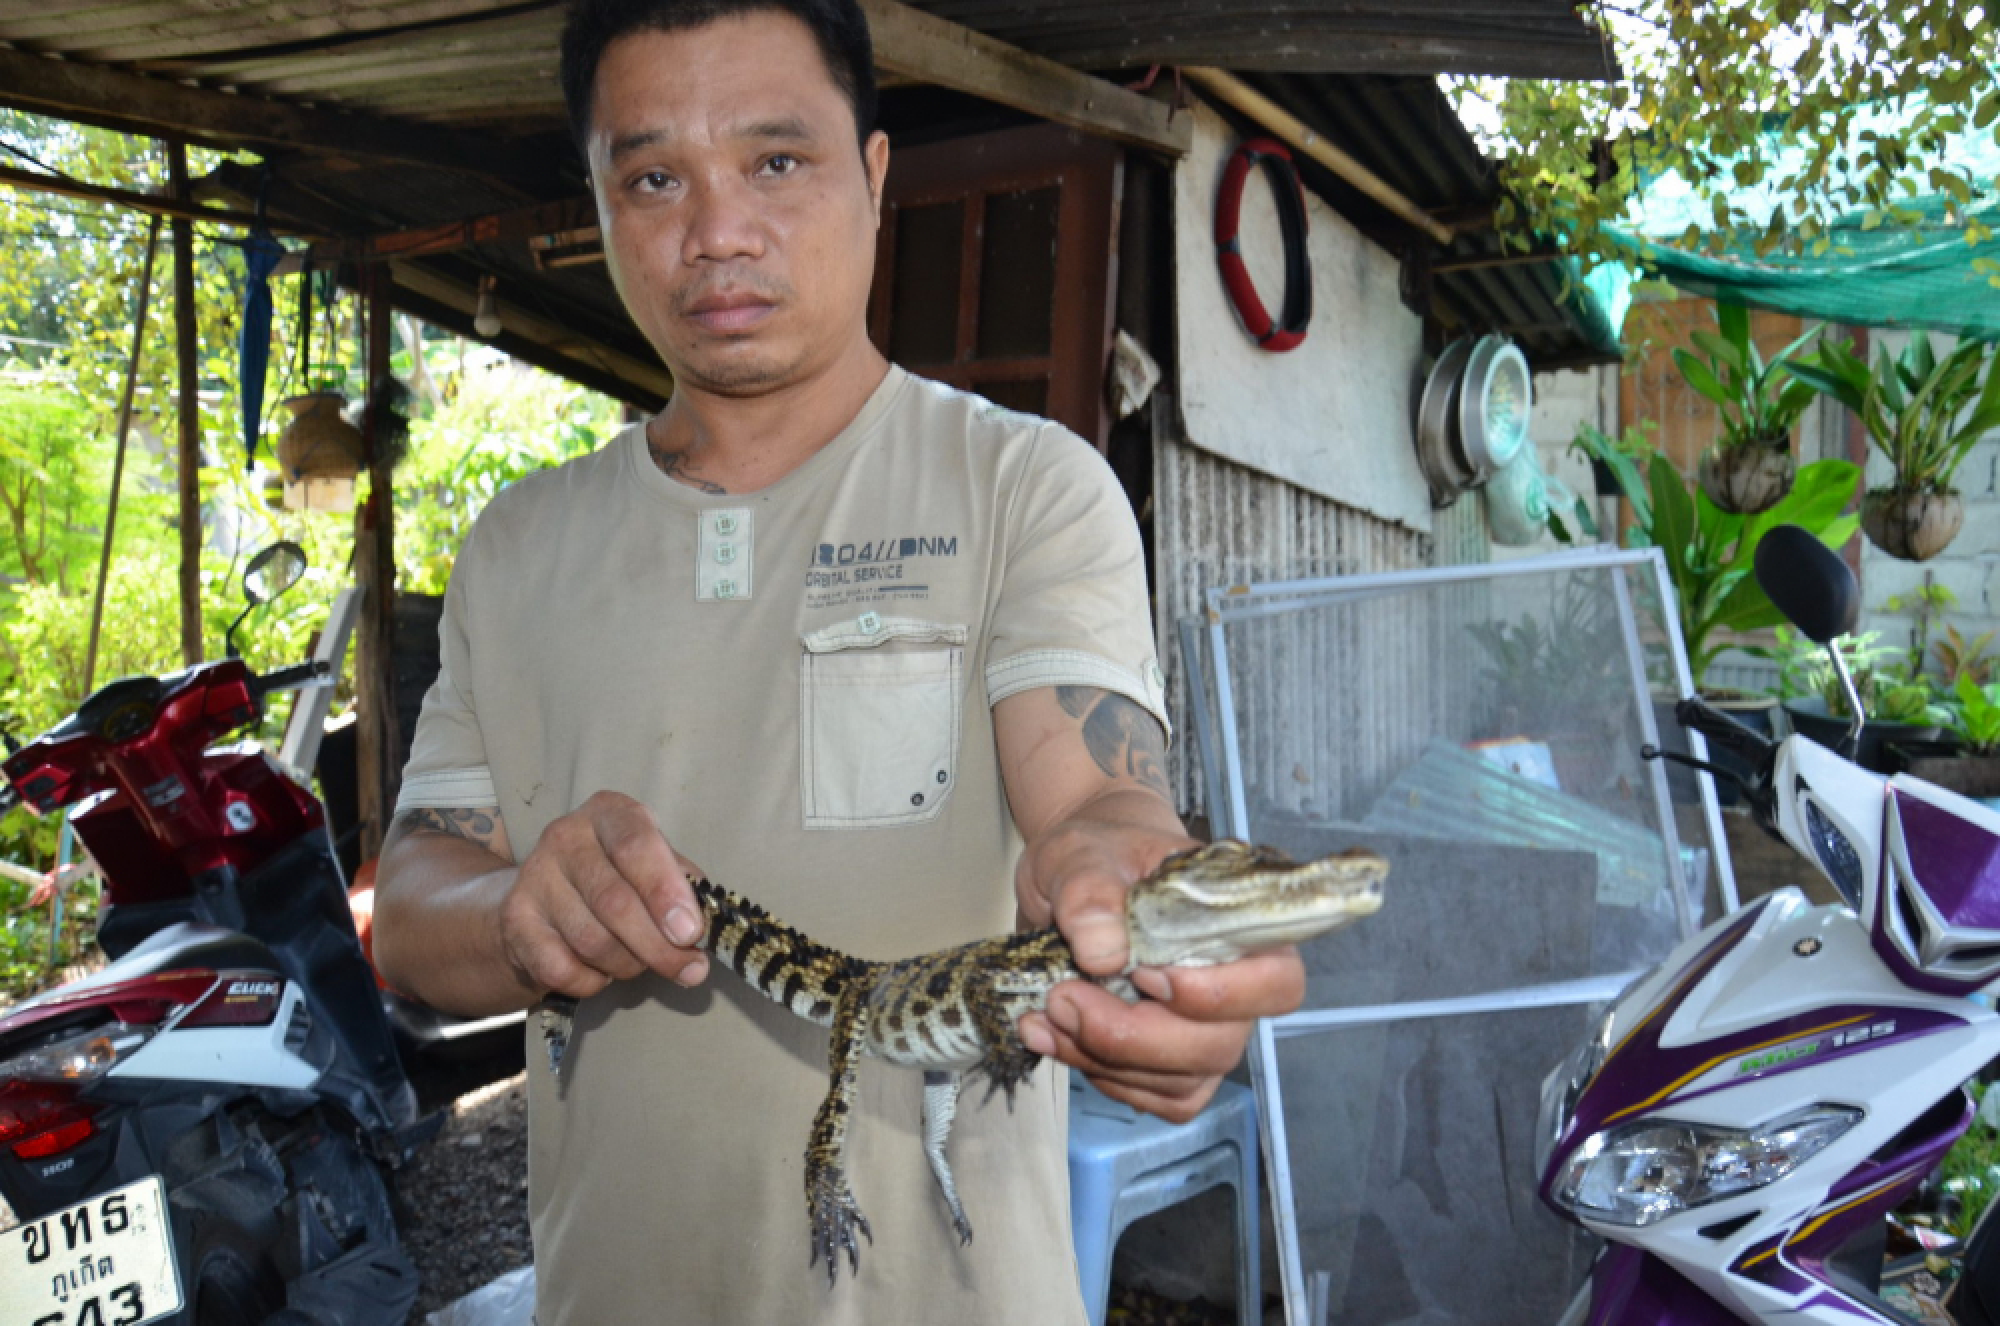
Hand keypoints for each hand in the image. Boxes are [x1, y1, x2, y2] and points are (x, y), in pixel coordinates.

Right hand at [499, 790, 710, 999]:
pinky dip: (592, 981)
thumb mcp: (653, 865)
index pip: (636, 845)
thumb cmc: (616, 877)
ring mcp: (534, 878)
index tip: (691, 932)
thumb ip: (681, 888)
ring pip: (592, 941)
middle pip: (615, 902)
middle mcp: (565, 836)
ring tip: (639, 962)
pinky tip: (600, 971)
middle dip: (659, 946)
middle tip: (689, 969)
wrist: (541, 900)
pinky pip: (561, 968)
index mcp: (608, 814)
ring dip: (629, 965)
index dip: (665, 892)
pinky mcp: (514, 921)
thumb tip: (703, 927)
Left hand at [1012, 819, 1306, 1121]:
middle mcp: (1236, 985)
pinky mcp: (1170, 1061)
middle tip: (1064, 998)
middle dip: (1134, 1036)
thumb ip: (1090, 890)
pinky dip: (1102, 1077)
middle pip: (1220, 1045)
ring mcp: (1205, 1029)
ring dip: (1105, 1059)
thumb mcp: (1080, 854)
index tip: (1142, 972)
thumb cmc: (1099, 855)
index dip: (1216, 994)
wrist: (1075, 878)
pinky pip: (1156, 1097)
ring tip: (1048, 1013)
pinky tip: (1055, 1038)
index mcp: (1238, 923)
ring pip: (1182, 1081)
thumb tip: (1104, 949)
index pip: (1277, 981)